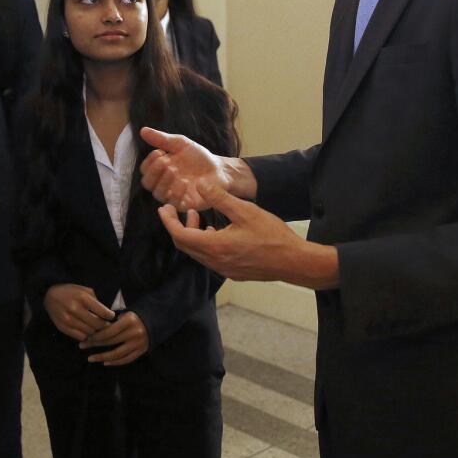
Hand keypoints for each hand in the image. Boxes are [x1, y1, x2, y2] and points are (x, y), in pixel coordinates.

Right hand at [44, 283, 116, 340]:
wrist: (49, 295)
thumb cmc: (70, 292)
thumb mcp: (84, 290)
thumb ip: (96, 301)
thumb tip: (107, 314)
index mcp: (82, 298)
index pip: (103, 312)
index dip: (110, 316)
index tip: (111, 316)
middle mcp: (75, 309)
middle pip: (97, 325)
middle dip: (104, 325)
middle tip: (105, 324)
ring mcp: (68, 320)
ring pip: (90, 332)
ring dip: (94, 331)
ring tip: (95, 326)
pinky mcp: (63, 327)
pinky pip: (80, 337)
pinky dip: (86, 335)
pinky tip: (86, 330)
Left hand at [80, 312, 148, 365]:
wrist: (155, 321)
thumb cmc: (134, 317)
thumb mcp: (124, 313)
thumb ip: (111, 321)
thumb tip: (92, 327)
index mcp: (129, 321)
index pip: (108, 330)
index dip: (95, 335)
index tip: (85, 337)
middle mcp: (134, 332)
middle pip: (110, 341)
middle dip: (94, 344)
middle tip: (82, 345)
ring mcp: (138, 343)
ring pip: (117, 353)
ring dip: (102, 356)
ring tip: (90, 358)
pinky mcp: (142, 351)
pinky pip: (126, 359)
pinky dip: (115, 362)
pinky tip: (105, 362)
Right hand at [140, 127, 251, 209]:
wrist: (219, 169)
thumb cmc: (198, 157)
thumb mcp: (180, 144)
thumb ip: (162, 139)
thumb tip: (143, 130)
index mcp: (160, 170)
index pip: (145, 170)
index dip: (149, 162)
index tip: (160, 152)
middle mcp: (163, 184)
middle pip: (148, 183)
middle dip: (154, 171)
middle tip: (165, 161)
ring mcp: (173, 195)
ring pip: (158, 194)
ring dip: (163, 181)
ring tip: (174, 170)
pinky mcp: (184, 204)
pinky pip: (174, 203)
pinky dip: (177, 192)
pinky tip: (184, 182)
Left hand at [157, 182, 339, 288]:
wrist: (294, 262)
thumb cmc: (272, 235)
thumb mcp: (245, 211)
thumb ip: (220, 199)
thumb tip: (200, 185)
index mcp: (215, 246)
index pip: (180, 235)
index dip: (168, 221)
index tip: (163, 208)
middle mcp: (215, 261)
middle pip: (185, 245)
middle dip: (176, 226)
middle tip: (174, 210)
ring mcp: (224, 269)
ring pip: (197, 252)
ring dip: (192, 234)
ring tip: (196, 216)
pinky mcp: (233, 272)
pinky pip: (209, 258)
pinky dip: (204, 243)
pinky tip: (214, 231)